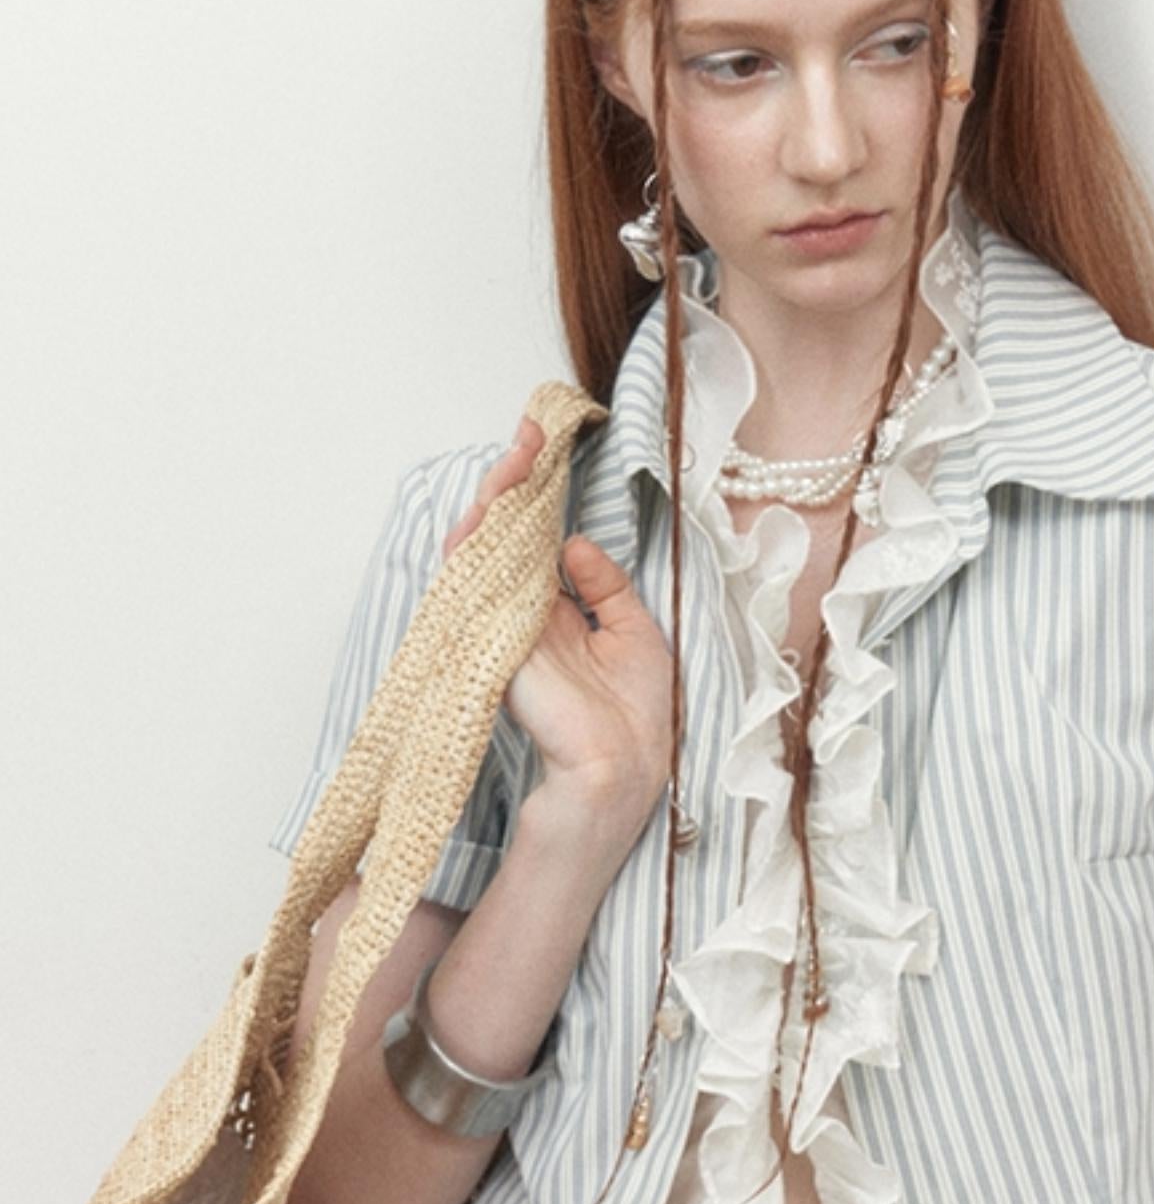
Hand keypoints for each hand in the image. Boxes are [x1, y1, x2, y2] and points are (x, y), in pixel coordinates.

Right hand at [444, 415, 675, 811]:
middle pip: (501, 536)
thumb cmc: (632, 717)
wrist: (622, 769)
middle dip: (512, 482)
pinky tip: (496, 506)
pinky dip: (477, 542)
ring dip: (494, 499)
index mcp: (556, 615)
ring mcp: (501, 625)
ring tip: (514, 456)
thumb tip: (572, 542)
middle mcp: (522, 615)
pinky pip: (469, 582)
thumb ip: (605, 586)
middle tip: (530, 434)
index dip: (537, 496)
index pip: (534, 542)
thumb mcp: (634, 631)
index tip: (547, 446)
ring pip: (478, 550)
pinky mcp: (489, 638)